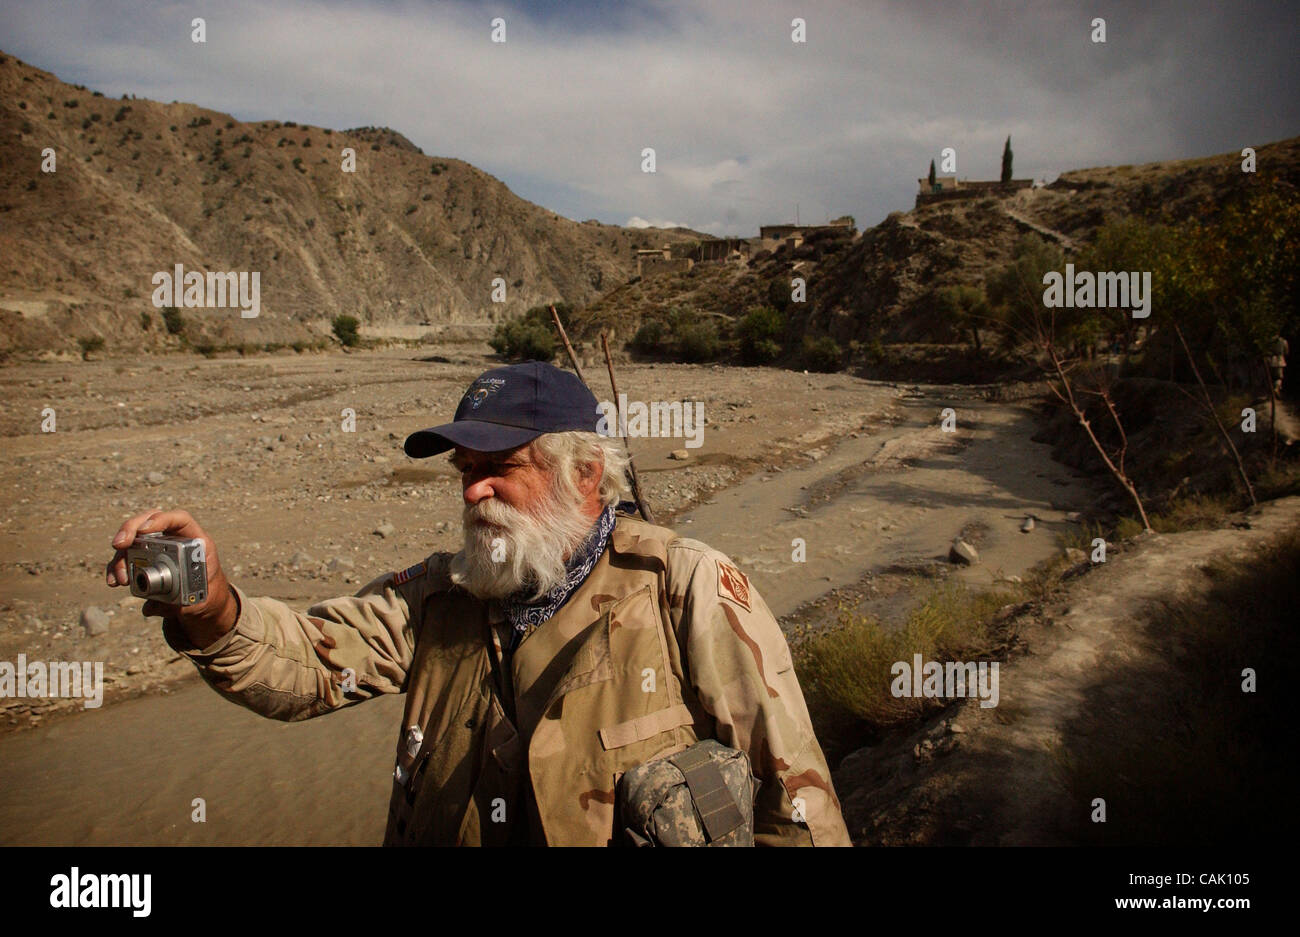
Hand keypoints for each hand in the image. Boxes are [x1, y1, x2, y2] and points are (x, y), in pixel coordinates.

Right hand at [107, 509, 237, 646]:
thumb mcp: (201, 597)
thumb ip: (179, 602)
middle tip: (119, 544)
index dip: (161, 520)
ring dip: (121, 557)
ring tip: (121, 578)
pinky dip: (117, 568)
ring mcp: (157, 547)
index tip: (145, 530)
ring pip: (133, 541)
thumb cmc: (205, 590)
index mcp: (195, 541)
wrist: (204, 596)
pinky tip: (113, 581)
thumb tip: (150, 607)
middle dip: (130, 529)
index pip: (180, 519)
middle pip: (149, 522)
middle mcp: (173, 539)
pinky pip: (126, 558)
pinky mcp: (144, 558)